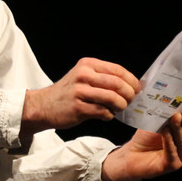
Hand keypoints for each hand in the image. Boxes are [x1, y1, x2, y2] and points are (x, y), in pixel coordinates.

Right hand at [20, 58, 140, 141]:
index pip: (117, 70)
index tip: (138, 88)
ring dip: (120, 105)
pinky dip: (108, 115)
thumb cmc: (67, 93)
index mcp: (87, 65)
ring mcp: (80, 91)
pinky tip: (105, 115)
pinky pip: (103, 112)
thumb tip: (131, 85)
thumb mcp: (83, 76)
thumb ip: (103, 78)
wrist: (43, 106)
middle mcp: (83, 75)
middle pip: (117, 83)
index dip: (131, 80)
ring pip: (112, 98)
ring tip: (119, 109)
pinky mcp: (78, 107)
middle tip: (130, 100)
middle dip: (129, 94)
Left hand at [100, 96, 181, 180]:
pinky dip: (169, 141)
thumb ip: (168, 110)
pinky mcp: (172, 165)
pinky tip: (164, 132)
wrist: (132, 154)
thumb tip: (174, 90)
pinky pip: (172, 152)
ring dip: (179, 129)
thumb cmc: (147, 136)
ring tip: (175, 117)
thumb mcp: (158, 119)